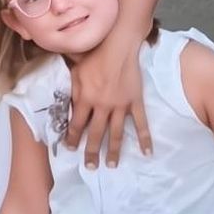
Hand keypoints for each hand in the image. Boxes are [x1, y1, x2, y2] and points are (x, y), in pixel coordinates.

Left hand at [66, 32, 149, 167]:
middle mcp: (102, 106)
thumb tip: (66, 102)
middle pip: (95, 133)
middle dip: (91, 152)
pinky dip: (145, 139)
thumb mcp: (75, 70)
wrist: (118, 46)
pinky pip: (141, 124)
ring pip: (116, 133)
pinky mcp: (135, 102)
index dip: (72, 137)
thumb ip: (72, 88)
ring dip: (113, 151)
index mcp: (85, 98)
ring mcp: (120, 106)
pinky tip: (147, 152)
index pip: (76, 123)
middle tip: (89, 167)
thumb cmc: (93, 55)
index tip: (69, 149)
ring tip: (111, 165)